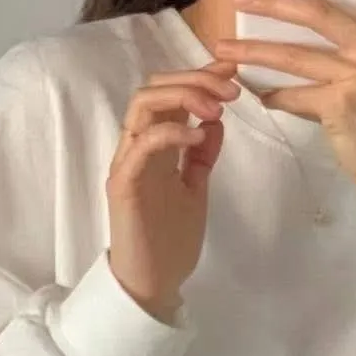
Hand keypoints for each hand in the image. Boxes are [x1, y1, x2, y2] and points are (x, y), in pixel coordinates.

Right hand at [106, 65, 239, 321]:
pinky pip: (142, 144)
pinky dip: (171, 132)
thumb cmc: (170, 242)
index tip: (232, 71)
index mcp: (154, 147)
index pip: (170, 97)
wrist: (154, 284)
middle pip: (155, 90)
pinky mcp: (124, 183)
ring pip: (143, 105)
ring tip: (217, 109)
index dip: (199, 77)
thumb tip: (213, 121)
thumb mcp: (196, 190)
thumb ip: (201, 156)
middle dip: (195, 81)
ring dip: (183, 97)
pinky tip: (198, 135)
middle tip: (232, 91)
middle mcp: (137, 147)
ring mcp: (128, 163)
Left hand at [218, 0, 355, 193]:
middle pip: (317, 11)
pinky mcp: (341, 105)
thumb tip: (293, 12)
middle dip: (271, 3)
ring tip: (222, 50)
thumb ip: (350, 38)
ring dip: (253, 52)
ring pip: (295, 55)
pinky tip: (260, 95)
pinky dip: (274, 96)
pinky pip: (294, 94)